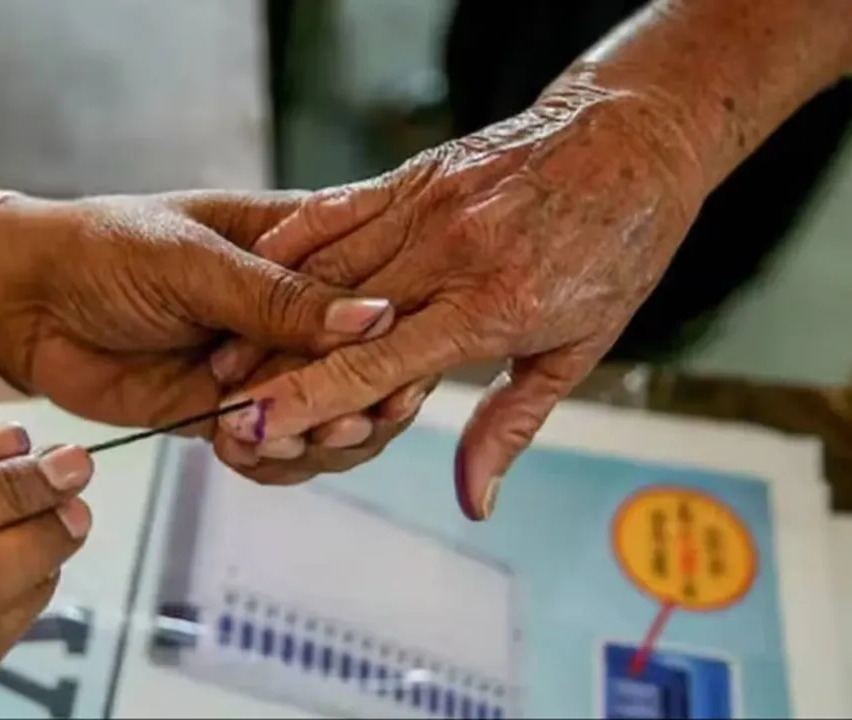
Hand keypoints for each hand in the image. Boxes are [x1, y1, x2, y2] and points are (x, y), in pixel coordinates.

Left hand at [0, 191, 393, 435]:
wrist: (25, 303)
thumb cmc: (105, 248)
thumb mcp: (193, 260)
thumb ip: (278, 297)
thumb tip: (374, 319)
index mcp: (304, 246)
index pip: (380, 292)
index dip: (397, 339)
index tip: (396, 377)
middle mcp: (296, 310)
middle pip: (368, 367)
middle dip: (360, 402)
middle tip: (342, 423)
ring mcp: (267, 365)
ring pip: (330, 416)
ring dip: (317, 439)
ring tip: (281, 440)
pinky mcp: (231, 412)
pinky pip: (277, 448)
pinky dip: (271, 461)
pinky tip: (242, 452)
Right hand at [210, 78, 706, 518]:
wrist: (635, 137)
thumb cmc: (616, 248)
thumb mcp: (579, 349)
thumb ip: (510, 425)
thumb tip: (474, 500)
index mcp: (490, 307)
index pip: (375, 366)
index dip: (306, 400)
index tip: (252, 428)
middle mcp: (447, 255)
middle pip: (331, 321)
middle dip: (268, 367)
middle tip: (216, 405)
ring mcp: (426, 207)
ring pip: (323, 266)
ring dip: (267, 312)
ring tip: (221, 353)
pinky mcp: (414, 174)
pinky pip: (337, 209)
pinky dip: (292, 242)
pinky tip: (256, 269)